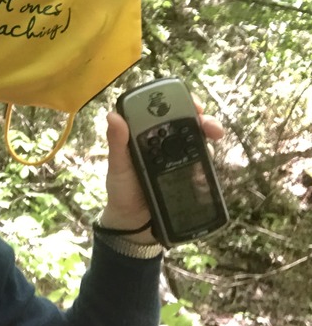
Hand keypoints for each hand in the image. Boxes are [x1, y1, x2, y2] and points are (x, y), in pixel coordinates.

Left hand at [99, 104, 223, 244]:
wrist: (135, 224)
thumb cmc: (122, 190)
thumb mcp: (118, 166)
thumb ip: (117, 143)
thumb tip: (113, 115)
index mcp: (144, 136)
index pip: (161, 112)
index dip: (175, 102)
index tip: (187, 101)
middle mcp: (163, 143)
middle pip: (185, 122)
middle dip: (200, 116)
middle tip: (207, 121)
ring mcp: (178, 158)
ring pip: (197, 139)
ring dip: (207, 132)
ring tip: (213, 133)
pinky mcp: (189, 174)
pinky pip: (202, 162)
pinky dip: (209, 157)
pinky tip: (211, 157)